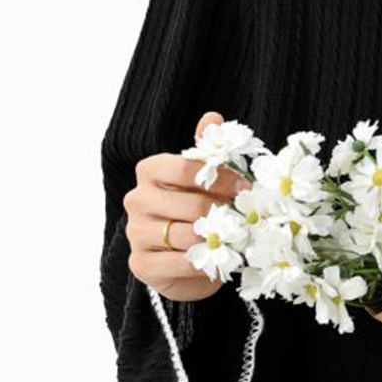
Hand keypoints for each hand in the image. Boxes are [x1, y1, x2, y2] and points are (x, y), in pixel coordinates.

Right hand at [124, 110, 252, 301]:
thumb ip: (207, 150)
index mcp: (150, 170)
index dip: (222, 178)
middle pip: (192, 204)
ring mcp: (135, 232)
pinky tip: (215, 259)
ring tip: (234, 239)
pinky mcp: (141, 264)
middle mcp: (137, 199)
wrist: (184, 259)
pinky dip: (204, 262)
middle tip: (246, 218)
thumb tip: (212, 118)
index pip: (186, 168)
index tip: (246, 187)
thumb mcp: (203, 179)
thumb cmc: (195, 211)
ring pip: (188, 235)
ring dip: (217, 239)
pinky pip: (181, 262)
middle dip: (225, 213)